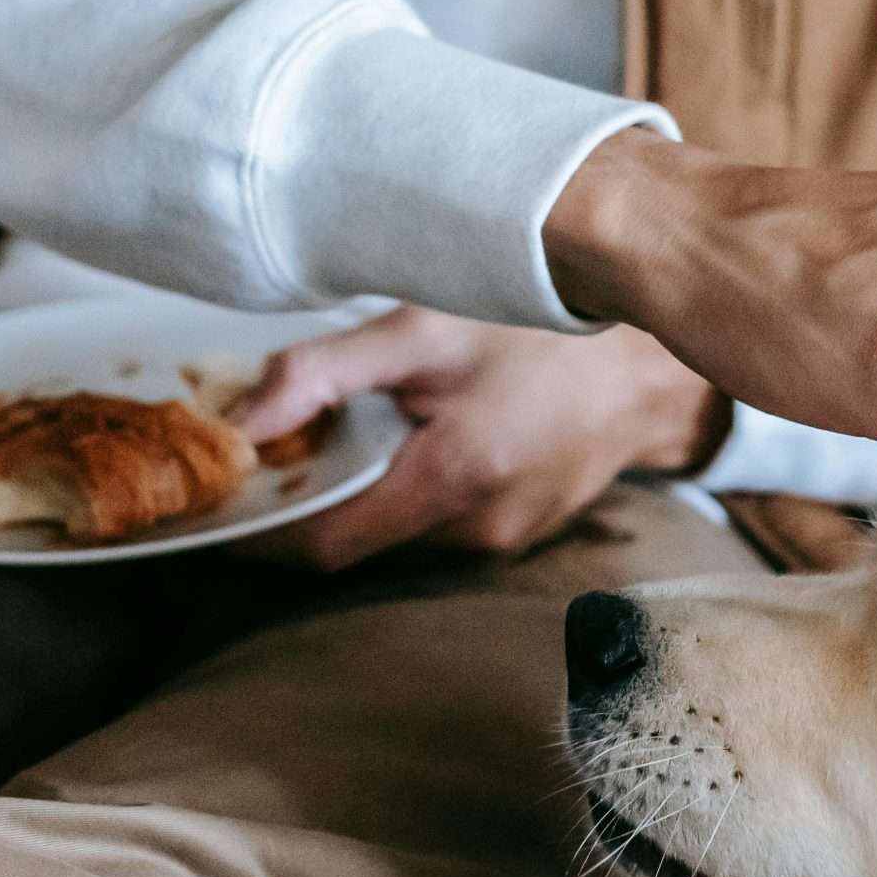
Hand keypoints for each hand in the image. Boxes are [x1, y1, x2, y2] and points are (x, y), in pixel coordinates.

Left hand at [234, 306, 723, 569]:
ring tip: (365, 430)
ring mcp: (505, 540)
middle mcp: (479, 530)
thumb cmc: (538, 333)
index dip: (266, 533)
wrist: (647, 365)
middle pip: (360, 542)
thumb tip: (239, 425)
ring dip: (368, 494)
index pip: (325, 546)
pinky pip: (440, 526)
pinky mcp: (522, 535)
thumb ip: (322, 375)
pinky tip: (429, 438)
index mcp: (451, 480)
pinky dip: (414, 491)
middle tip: (284, 446)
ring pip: (400, 534)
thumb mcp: (423, 330)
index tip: (228, 498)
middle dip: (314, 503)